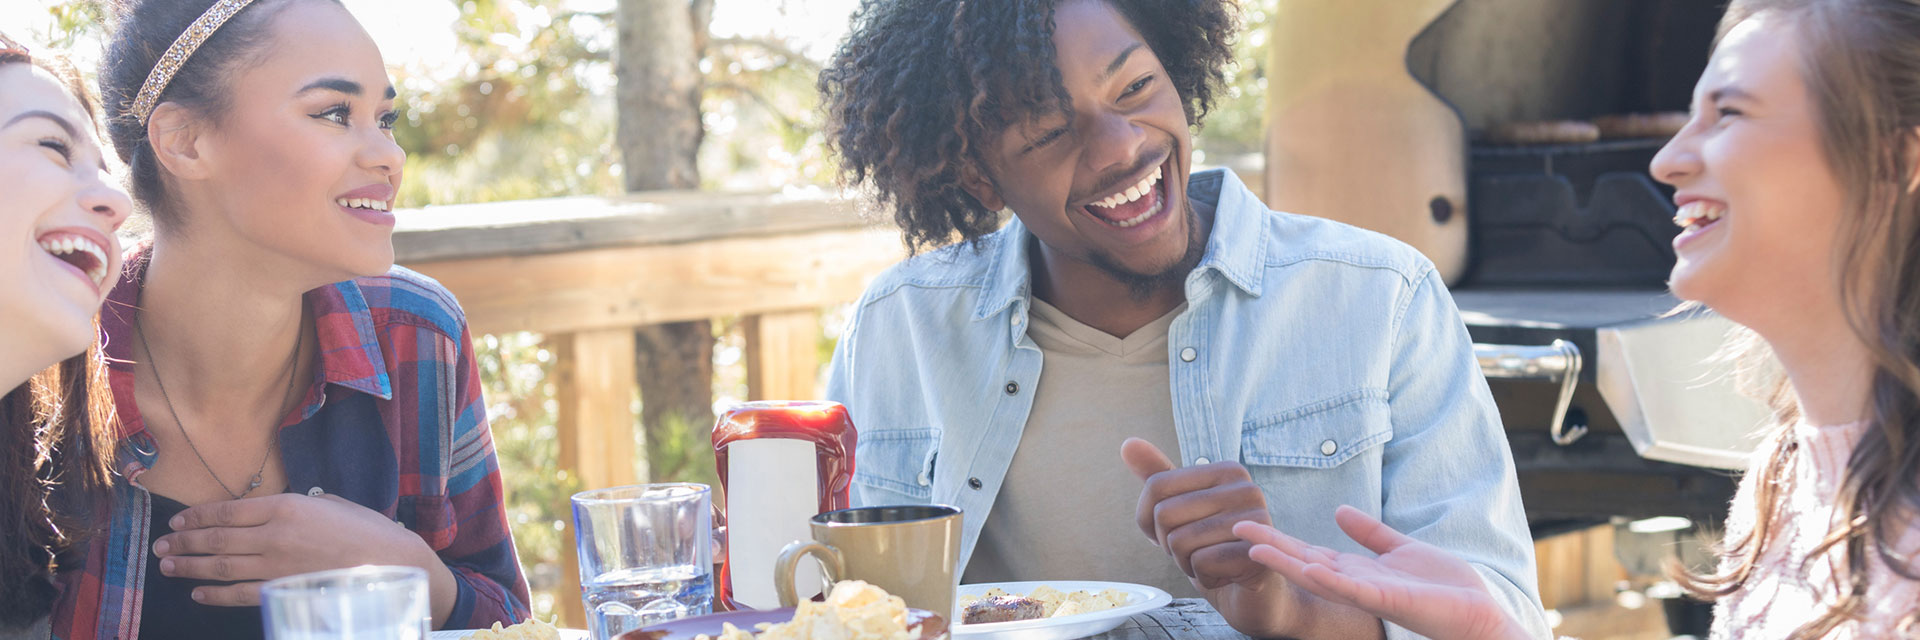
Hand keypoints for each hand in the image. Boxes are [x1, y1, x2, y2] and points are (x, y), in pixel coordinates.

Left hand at [153, 493, 454, 622]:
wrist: (392, 561)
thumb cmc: (365, 529)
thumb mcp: (329, 503)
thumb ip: (295, 506)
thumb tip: (269, 511)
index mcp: (287, 505)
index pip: (228, 510)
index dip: (198, 515)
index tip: (178, 519)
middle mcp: (276, 534)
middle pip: (217, 538)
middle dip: (184, 541)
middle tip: (160, 544)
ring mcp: (278, 565)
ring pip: (222, 565)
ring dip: (190, 565)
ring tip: (166, 565)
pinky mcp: (285, 589)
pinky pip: (241, 593)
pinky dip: (216, 594)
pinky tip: (197, 592)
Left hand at [1122, 438, 1308, 636]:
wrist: (1257, 595)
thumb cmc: (1215, 550)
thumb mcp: (1181, 513)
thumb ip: (1158, 478)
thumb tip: (1128, 443)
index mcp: (1227, 471)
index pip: (1156, 486)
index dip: (1151, 520)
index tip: (1176, 532)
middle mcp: (1245, 488)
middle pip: (1165, 513)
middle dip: (1170, 544)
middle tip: (1199, 551)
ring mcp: (1255, 520)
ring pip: (1180, 541)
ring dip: (1187, 564)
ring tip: (1213, 563)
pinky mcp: (1257, 553)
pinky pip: (1201, 563)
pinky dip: (1205, 577)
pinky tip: (1226, 576)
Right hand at [1233, 505, 1531, 639]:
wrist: (1479, 613)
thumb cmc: (1445, 588)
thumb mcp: (1402, 549)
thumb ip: (1371, 532)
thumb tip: (1338, 511)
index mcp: (1357, 571)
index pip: (1308, 552)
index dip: (1278, 538)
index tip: (1247, 522)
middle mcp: (1355, 584)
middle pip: (1303, 562)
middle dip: (1270, 547)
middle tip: (1235, 528)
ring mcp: (1369, 594)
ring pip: (1319, 577)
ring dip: (1287, 563)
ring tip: (1255, 548)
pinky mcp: (1388, 600)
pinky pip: (1351, 589)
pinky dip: (1327, 579)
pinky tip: (1306, 567)